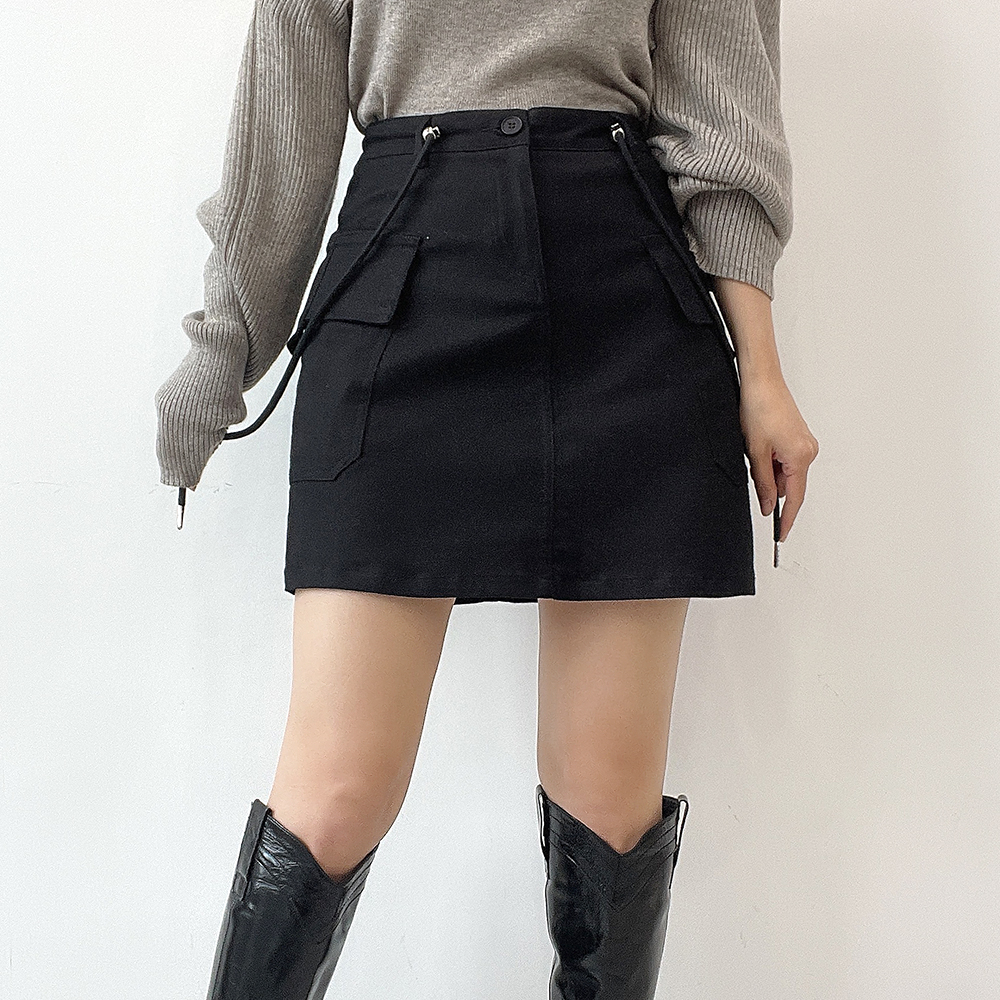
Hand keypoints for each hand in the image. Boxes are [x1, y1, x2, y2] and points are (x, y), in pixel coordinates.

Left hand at [738, 374, 818, 542]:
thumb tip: (769, 506)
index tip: (780, 536)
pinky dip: (773, 462)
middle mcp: (809, 451)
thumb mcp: (755, 452)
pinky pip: (787, 460)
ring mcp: (805, 443)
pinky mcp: (799, 436)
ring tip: (753, 449)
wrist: (762, 380)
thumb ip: (763, 483)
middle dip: (772, 488)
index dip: (786, 519)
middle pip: (791, 485)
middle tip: (753, 475)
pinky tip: (759, 448)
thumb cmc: (758, 409)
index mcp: (800, 457)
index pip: (795, 498)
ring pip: (787, 472)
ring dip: (770, 472)